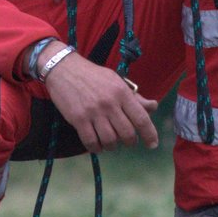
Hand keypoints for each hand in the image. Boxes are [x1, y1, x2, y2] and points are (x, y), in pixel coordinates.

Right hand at [41, 45, 158, 151]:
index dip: (149, 134)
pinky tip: (97, 144)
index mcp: (122, 92)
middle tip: (127, 141)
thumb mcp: (116, 81)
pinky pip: (91, 142)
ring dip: (112, 146)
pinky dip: (97, 148)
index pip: (141, 118)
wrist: (64, 68)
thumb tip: (153, 106)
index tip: (152, 144)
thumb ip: (134, 96)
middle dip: (130, 142)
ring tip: (110, 142)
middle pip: (127, 134)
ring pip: (110, 141)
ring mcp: (93, 112)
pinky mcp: (78, 119)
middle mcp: (110, 103)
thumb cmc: (93, 75)